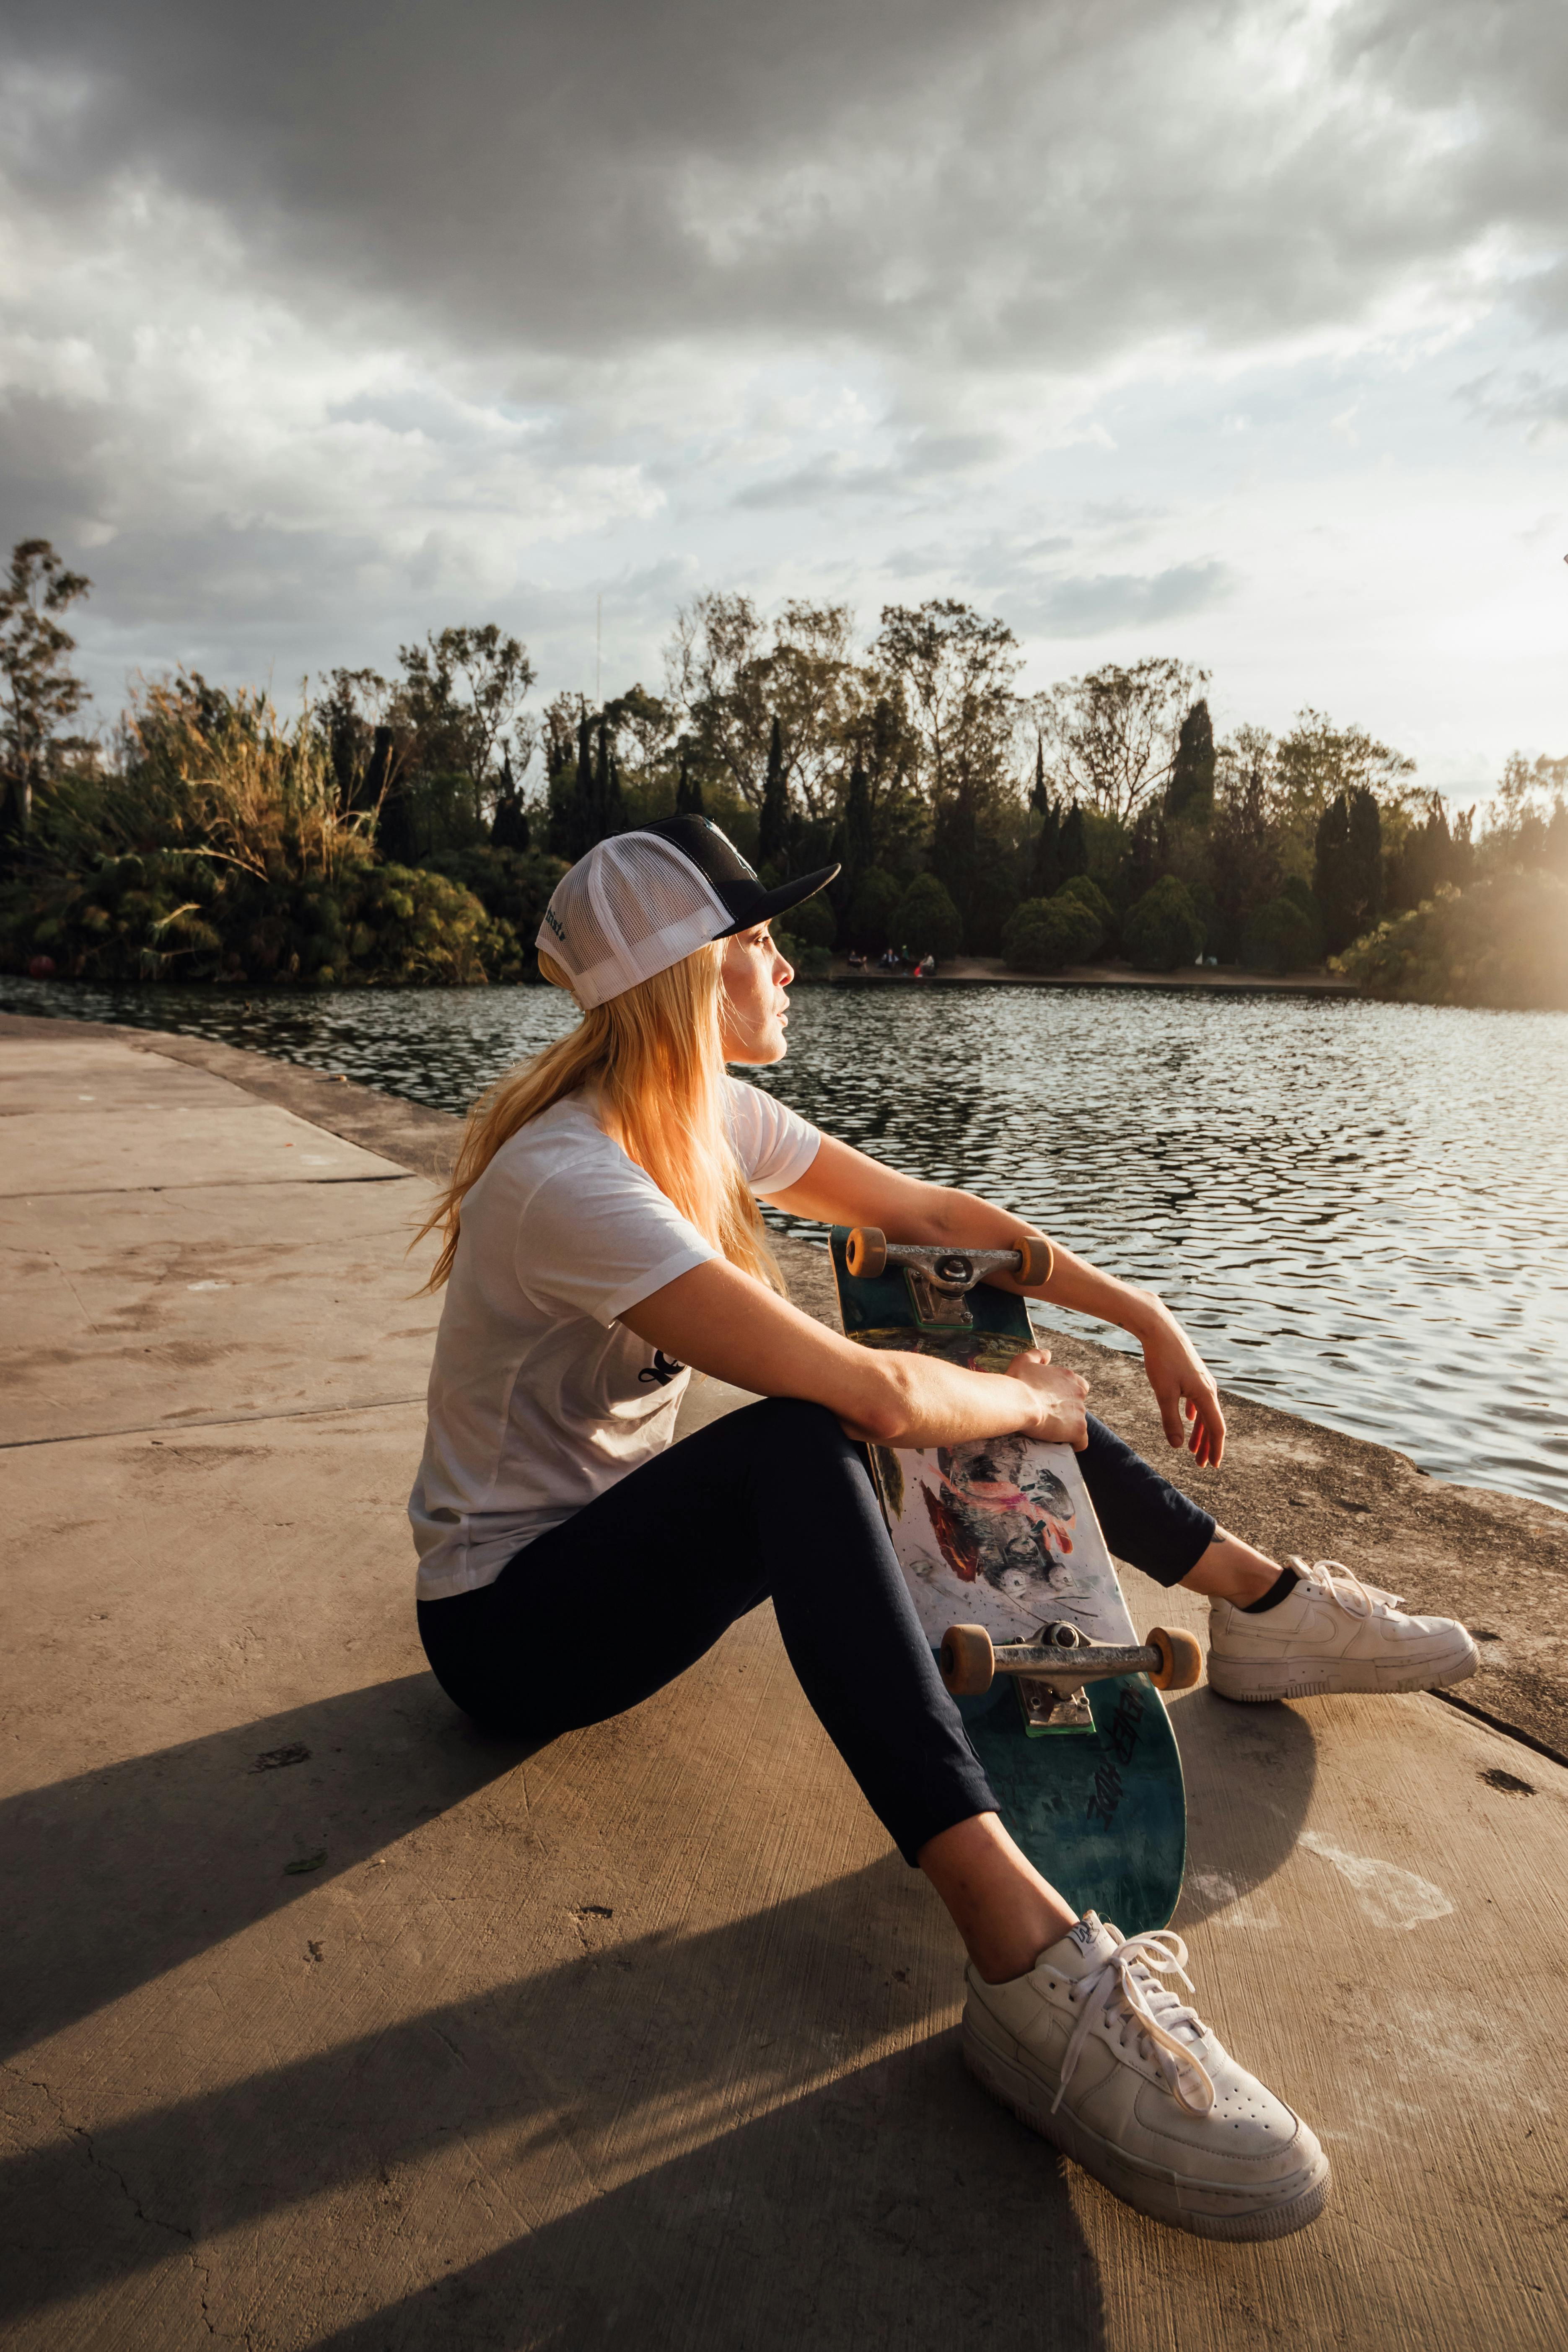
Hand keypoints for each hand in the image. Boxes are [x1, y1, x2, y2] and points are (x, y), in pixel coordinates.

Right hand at [1010, 1349, 1089, 1449]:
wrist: (1018, 1401)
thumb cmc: (1018, 1381)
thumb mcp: (1024, 1360)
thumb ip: (1037, 1355)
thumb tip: (1048, 1354)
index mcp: (1068, 1377)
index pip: (1079, 1386)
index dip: (1067, 1395)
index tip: (1053, 1402)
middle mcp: (1078, 1392)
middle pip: (1079, 1405)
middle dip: (1066, 1412)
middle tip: (1048, 1417)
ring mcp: (1080, 1411)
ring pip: (1079, 1423)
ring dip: (1067, 1427)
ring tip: (1049, 1432)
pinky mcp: (1078, 1428)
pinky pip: (1082, 1441)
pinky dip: (1074, 1444)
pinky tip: (1062, 1444)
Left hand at [1139, 1311, 1224, 1467]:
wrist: (1160, 1329)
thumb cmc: (1161, 1360)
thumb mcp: (1164, 1393)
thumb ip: (1171, 1421)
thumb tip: (1177, 1446)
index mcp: (1205, 1394)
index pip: (1216, 1428)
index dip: (1216, 1448)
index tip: (1213, 1465)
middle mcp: (1209, 1388)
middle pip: (1212, 1422)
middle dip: (1207, 1445)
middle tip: (1201, 1464)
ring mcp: (1202, 1380)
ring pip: (1205, 1412)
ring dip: (1200, 1432)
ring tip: (1193, 1449)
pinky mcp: (1193, 1374)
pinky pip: (1198, 1400)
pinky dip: (1195, 1414)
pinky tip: (1189, 1420)